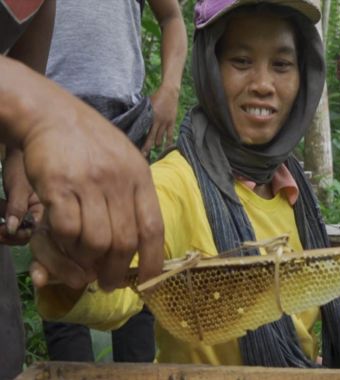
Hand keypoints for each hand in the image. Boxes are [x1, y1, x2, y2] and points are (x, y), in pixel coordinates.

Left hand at [0, 147, 42, 244]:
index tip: (3, 233)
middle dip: (10, 236)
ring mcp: (30, 211)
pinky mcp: (20, 208)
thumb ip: (17, 209)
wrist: (17, 152)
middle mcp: (41, 212)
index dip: (18, 235)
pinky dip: (3, 222)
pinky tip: (0, 217)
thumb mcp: (18, 188)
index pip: (35, 230)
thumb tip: (12, 229)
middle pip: (27, 233)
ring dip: (5, 230)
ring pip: (19, 228)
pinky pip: (13, 220)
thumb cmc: (21, 164)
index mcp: (48, 208)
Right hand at [13, 75, 164, 290]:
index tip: (148, 282)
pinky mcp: (58, 186)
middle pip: (125, 241)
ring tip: (85, 265)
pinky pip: (66, 229)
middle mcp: (118, 181)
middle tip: (107, 283)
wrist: (51, 114)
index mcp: (140, 176)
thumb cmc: (91, 141)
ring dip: (89, 261)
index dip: (153, 260)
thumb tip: (141, 240)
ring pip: (96, 241)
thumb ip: (134, 195)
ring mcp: (88, 183)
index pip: (154, 228)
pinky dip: (66, 244)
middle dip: (116, 271)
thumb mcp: (125, 160)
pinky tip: (65, 243)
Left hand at [141, 85, 178, 156]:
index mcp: (149, 116)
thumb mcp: (146, 104)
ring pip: (159, 137)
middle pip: (150, 137)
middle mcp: (156, 121)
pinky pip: (169, 135)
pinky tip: (166, 148)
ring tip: (153, 151)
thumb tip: (134, 119)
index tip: (135, 147)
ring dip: (156, 144)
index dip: (139, 139)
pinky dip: (167, 142)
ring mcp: (165, 122)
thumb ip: (142, 112)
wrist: (169, 92)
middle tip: (143, 156)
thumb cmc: (156, 96)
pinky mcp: (171, 122)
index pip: (142, 131)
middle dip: (147, 147)